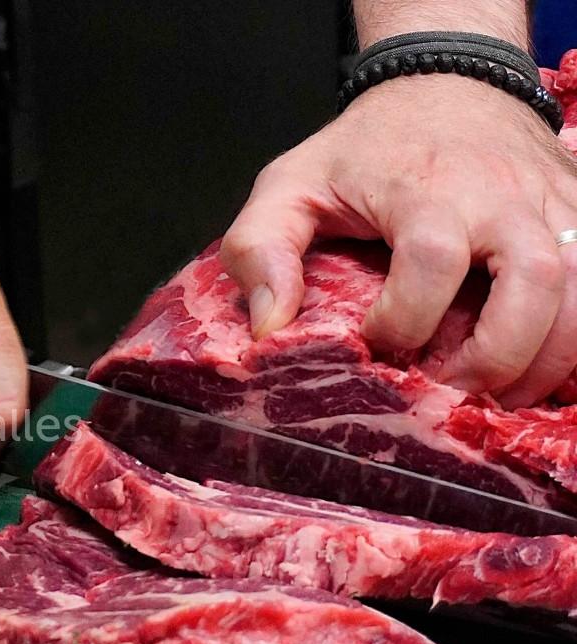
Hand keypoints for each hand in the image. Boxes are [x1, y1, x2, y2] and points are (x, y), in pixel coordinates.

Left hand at [220, 74, 576, 407]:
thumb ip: (260, 249)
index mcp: (428, 190)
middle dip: (498, 354)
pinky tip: (541, 365)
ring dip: (552, 358)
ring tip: (503, 394)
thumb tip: (270, 327)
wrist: (446, 84)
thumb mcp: (291, 185)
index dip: (403, 320)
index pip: (432, 262)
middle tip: (455, 391)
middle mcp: (504, 198)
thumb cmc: (364, 149)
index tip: (375, 341)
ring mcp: (555, 207)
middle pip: (533, 280)